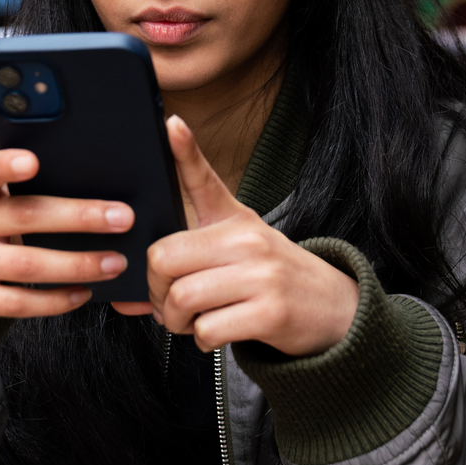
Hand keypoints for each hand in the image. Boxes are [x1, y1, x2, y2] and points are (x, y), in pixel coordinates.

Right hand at [0, 148, 134, 321]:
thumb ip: (16, 198)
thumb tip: (90, 199)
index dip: (6, 165)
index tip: (33, 162)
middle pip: (26, 217)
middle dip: (79, 217)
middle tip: (122, 218)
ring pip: (27, 265)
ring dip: (77, 265)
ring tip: (114, 263)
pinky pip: (17, 303)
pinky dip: (55, 300)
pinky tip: (82, 293)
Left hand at [117, 117, 358, 355]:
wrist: (335, 308)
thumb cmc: (275, 277)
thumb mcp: (242, 247)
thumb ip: (189, 261)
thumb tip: (130, 292)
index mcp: (235, 220)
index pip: (203, 180)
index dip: (185, 151)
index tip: (171, 124)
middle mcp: (247, 241)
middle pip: (165, 259)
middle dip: (156, 291)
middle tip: (168, 303)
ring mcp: (260, 276)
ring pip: (182, 298)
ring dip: (176, 321)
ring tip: (191, 321)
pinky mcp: (270, 312)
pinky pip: (208, 329)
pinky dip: (202, 340)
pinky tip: (216, 333)